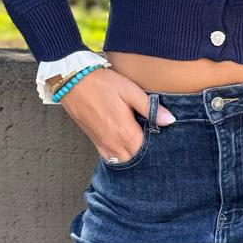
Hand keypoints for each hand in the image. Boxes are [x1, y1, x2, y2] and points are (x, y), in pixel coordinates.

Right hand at [59, 67, 174, 161]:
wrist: (73, 82)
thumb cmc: (102, 84)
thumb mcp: (130, 91)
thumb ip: (150, 108)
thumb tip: (169, 120)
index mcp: (125, 131)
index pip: (148, 151)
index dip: (158, 148)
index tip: (165, 141)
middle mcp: (114, 143)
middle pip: (136, 159)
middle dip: (147, 155)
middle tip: (156, 144)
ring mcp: (103, 144)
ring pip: (123, 161)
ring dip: (133, 157)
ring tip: (141, 145)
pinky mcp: (94, 141)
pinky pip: (109, 158)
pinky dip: (119, 157)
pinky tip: (125, 148)